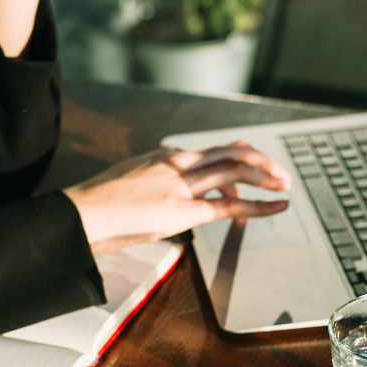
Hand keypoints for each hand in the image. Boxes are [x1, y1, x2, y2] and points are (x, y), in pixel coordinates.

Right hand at [65, 142, 291, 252]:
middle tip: (279, 172)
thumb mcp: (124, 188)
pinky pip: (232, 206)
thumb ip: (146, 190)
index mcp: (162, 157)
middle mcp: (177, 163)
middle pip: (231, 151)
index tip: (245, 174)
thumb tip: (149, 204)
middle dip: (260, 160)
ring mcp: (183, 184)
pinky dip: (261, 205)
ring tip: (285, 185)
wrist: (82, 214)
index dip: (235, 160)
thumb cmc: (94, 208)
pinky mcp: (186, 209)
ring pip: (237, 169)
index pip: (209, 152)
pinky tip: (278, 206)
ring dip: (267, 175)